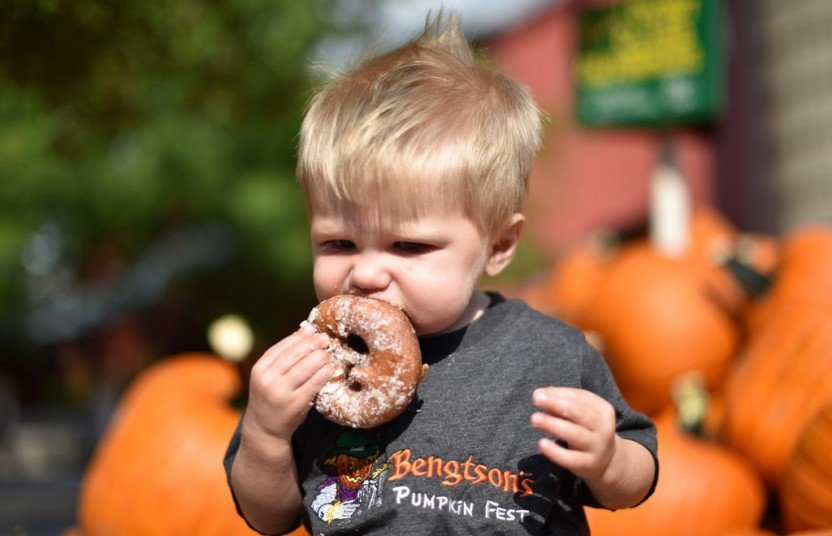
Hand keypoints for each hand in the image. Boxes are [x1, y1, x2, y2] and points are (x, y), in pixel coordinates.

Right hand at [244, 321, 333, 443]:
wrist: (265, 428)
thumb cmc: (271, 396)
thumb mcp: (269, 375)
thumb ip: (284, 355)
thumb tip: (308, 328)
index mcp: (259, 369)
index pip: (282, 347)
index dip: (300, 337)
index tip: (313, 330)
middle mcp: (267, 380)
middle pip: (294, 355)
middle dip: (312, 344)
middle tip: (326, 339)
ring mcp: (280, 393)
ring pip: (305, 367)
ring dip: (321, 357)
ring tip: (329, 353)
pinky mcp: (294, 404)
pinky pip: (313, 384)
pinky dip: (324, 373)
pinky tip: (331, 368)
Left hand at [530, 387, 617, 482]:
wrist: (606, 461)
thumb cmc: (587, 430)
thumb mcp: (581, 415)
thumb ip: (563, 403)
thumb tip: (541, 394)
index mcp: (604, 409)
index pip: (581, 397)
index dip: (559, 394)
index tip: (538, 393)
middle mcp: (604, 428)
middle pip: (580, 412)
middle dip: (557, 404)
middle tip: (536, 399)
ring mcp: (597, 447)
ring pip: (575, 434)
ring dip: (553, 424)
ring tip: (534, 418)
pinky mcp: (588, 464)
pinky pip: (570, 458)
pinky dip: (555, 451)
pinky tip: (542, 443)